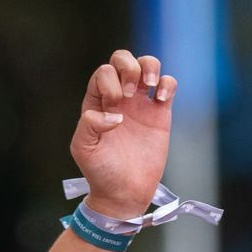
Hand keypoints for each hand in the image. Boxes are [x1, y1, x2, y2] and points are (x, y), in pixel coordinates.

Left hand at [70, 49, 175, 219]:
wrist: (125, 192)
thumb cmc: (101, 171)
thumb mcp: (83, 148)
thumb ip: (89, 125)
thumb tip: (114, 115)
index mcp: (97, 102)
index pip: (103, 73)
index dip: (109, 81)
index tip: (114, 106)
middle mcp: (119, 98)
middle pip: (123, 59)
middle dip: (128, 66)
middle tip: (130, 92)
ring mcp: (141, 104)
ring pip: (147, 65)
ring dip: (149, 66)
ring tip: (149, 85)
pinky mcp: (161, 113)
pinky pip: (167, 85)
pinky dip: (167, 84)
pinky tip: (162, 99)